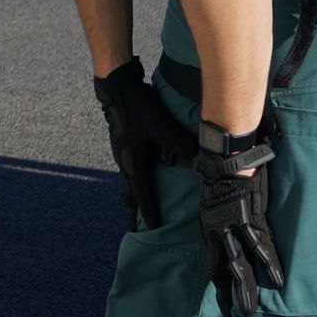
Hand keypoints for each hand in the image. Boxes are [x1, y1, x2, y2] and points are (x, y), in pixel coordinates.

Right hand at [93, 57, 197, 229]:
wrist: (117, 88)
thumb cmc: (139, 107)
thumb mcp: (162, 125)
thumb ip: (181, 143)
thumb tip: (199, 159)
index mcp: (133, 161)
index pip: (142, 194)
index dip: (149, 212)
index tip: (154, 229)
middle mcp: (124, 160)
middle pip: (128, 193)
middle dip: (132, 210)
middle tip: (133, 227)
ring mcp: (121, 152)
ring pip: (127, 181)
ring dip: (132, 196)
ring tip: (136, 207)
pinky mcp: (122, 144)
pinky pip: (127, 171)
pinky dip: (132, 182)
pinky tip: (138, 178)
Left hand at [198, 145, 285, 316]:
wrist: (226, 159)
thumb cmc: (221, 179)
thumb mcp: (211, 204)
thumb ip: (218, 221)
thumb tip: (224, 234)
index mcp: (209, 229)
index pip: (213, 263)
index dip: (218, 284)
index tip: (223, 302)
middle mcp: (218, 231)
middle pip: (225, 269)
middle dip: (231, 294)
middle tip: (238, 314)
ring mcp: (233, 226)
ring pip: (239, 264)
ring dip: (246, 288)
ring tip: (250, 309)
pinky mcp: (249, 219)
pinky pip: (260, 246)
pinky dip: (270, 264)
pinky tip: (277, 281)